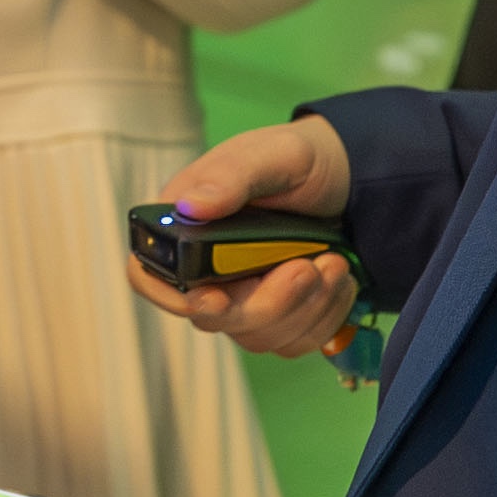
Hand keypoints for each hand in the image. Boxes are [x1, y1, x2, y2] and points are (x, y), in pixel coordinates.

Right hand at [127, 117, 360, 358]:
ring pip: (258, 336)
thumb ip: (231, 177)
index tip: (215, 298)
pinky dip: (325, 315)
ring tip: (334, 262)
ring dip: (305, 306)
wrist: (348, 179)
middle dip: (267, 301)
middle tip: (307, 267)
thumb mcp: (272, 156)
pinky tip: (339, 279)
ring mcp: (243, 298)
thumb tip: (190, 206)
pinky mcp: (280, 317)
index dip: (172, 297)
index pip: (148, 275)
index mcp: (185, 226)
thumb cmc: (299, 160)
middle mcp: (206, 270)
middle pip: (212, 317)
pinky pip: (295, 340)